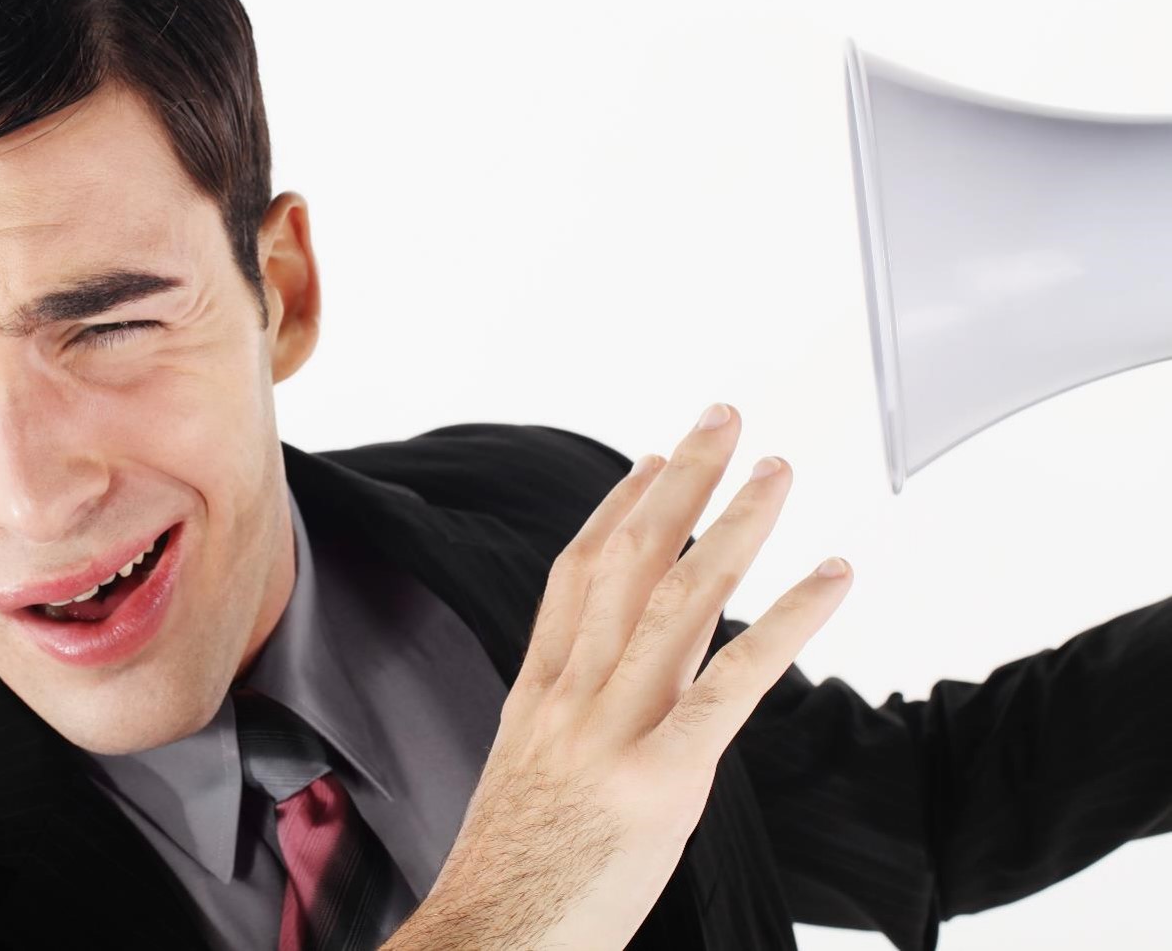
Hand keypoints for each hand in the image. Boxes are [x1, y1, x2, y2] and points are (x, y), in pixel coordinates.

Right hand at [382, 403, 852, 950]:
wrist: (486, 943)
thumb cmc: (512, 879)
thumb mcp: (527, 782)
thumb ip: (574, 723)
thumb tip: (619, 690)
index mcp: (535, 697)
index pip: (576, 576)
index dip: (617, 510)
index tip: (651, 461)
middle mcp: (570, 696)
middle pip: (626, 561)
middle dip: (679, 482)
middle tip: (722, 419)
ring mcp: (612, 734)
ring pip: (677, 601)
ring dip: (734, 525)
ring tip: (776, 472)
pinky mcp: (662, 781)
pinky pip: (733, 683)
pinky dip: (786, 621)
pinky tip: (829, 577)